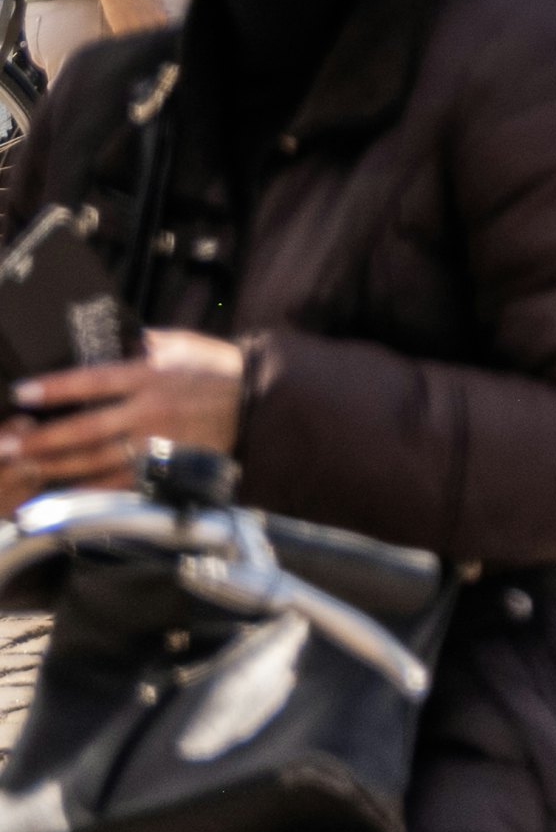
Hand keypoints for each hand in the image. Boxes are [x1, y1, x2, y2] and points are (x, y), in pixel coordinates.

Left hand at [5, 337, 245, 494]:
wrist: (256, 402)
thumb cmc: (215, 368)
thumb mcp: (181, 343)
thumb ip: (142, 344)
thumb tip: (105, 337)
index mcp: (151, 374)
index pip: (94, 380)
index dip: (56, 387)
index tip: (21, 392)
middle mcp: (149, 410)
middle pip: (85, 429)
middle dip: (41, 439)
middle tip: (6, 445)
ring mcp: (154, 443)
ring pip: (94, 461)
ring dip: (53, 466)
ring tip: (21, 466)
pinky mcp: (161, 468)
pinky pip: (115, 484)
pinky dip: (84, 491)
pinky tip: (56, 494)